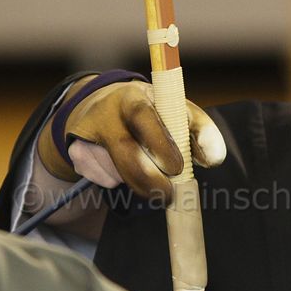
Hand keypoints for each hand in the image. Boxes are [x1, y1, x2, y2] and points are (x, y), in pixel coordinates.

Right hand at [38, 77, 224, 200]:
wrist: (98, 107)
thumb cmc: (149, 112)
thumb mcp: (174, 110)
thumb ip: (199, 129)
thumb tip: (214, 158)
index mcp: (134, 96)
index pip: (145, 117)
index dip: (161, 144)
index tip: (178, 168)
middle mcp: (106, 111)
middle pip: (125, 152)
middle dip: (149, 180)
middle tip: (168, 194)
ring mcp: (86, 132)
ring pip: (116, 172)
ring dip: (137, 181)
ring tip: (146, 169)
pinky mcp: (76, 153)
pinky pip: (103, 179)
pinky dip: (118, 181)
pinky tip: (120, 166)